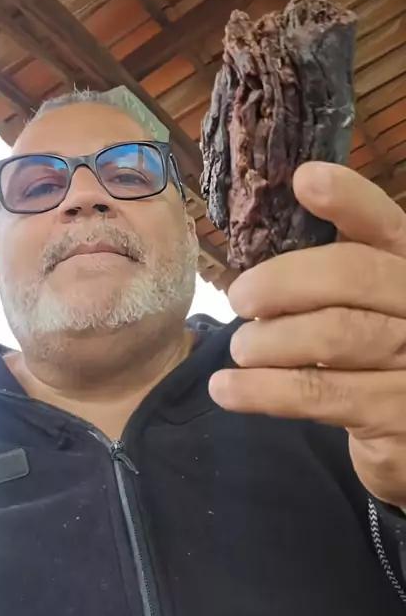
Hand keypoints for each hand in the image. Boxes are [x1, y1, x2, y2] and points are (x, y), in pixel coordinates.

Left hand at [209, 161, 405, 508]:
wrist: (403, 435)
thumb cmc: (372, 361)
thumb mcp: (361, 310)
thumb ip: (327, 277)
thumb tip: (257, 247)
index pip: (386, 225)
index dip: (350, 199)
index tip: (305, 180)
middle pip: (354, 275)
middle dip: (284, 282)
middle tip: (239, 298)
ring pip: (336, 334)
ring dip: (271, 340)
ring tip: (240, 348)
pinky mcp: (398, 414)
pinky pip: (320, 393)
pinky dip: (264, 391)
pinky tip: (227, 390)